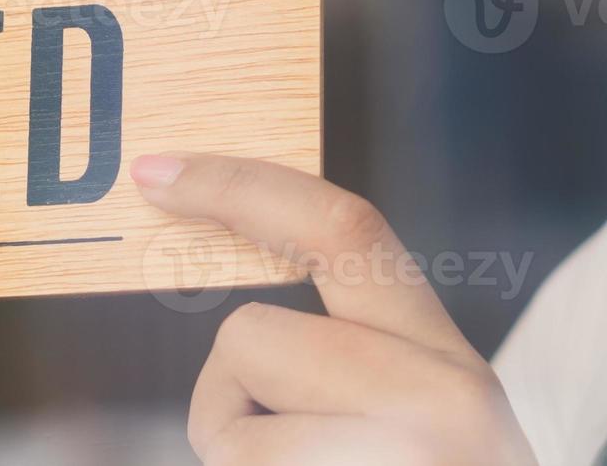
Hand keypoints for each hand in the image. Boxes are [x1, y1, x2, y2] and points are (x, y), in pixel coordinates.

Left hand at [135, 153, 536, 465]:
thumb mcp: (427, 428)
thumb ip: (356, 365)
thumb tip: (236, 322)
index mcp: (453, 366)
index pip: (344, 227)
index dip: (238, 184)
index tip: (153, 170)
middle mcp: (439, 405)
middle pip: (247, 340)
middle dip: (228, 401)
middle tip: (286, 461)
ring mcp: (392, 463)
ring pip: (227, 438)